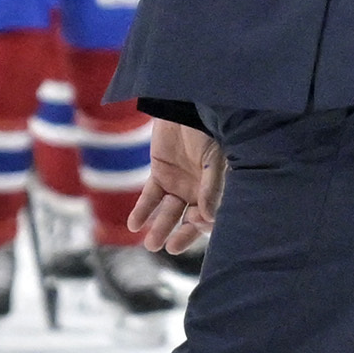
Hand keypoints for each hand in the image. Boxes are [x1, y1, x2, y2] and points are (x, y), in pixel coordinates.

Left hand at [135, 119, 225, 254]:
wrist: (185, 104)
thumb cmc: (208, 129)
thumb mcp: (213, 158)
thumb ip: (211, 187)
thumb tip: (209, 218)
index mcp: (219, 189)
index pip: (212, 216)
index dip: (204, 224)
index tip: (196, 223)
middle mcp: (200, 190)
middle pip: (190, 220)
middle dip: (182, 236)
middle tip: (170, 248)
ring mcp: (179, 183)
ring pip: (169, 213)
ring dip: (160, 229)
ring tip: (151, 245)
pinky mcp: (160, 174)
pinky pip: (150, 198)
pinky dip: (142, 211)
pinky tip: (134, 225)